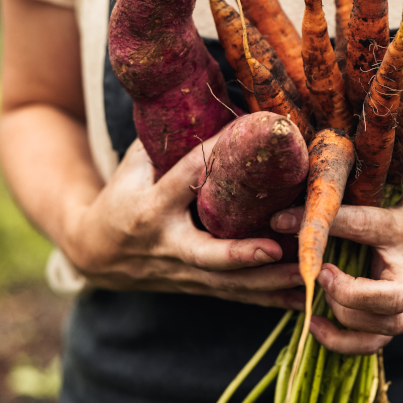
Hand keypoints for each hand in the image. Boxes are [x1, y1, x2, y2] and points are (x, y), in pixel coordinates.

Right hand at [63, 137, 304, 308]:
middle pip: (206, 254)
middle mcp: (167, 244)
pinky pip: (236, 296)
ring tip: (307, 276)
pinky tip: (302, 300)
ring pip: (228, 283)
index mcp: (150, 208)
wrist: (95, 254)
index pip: (185, 179)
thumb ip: (164, 142)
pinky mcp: (196, 287)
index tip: (246, 135)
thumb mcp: (132, 167)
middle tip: (275, 248)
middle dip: (240, 254)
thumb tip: (201, 102)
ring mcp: (183, 271)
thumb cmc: (120, 198)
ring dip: (268, 282)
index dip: (213, 156)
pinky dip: (268, 300)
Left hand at [271, 184, 402, 352]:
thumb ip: (366, 192)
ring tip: (319, 289)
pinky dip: (343, 342)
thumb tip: (315, 181)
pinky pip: (374, 344)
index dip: (321, 222)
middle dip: (350, 293)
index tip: (280, 218)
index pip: (363, 225)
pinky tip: (315, 324)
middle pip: (388, 299)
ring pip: (383, 326)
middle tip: (322, 272)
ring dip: (345, 315)